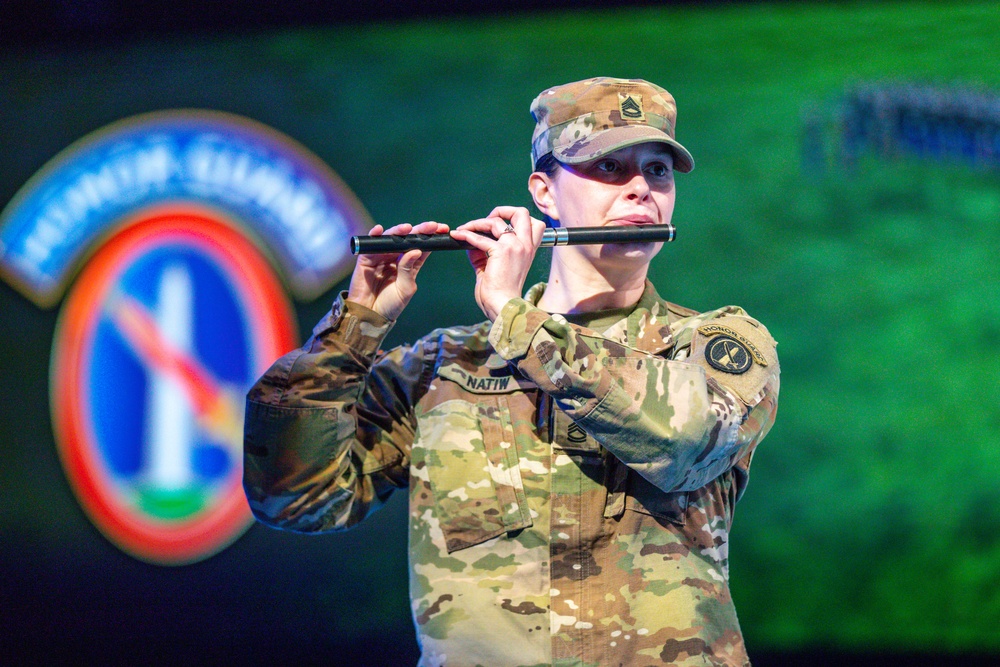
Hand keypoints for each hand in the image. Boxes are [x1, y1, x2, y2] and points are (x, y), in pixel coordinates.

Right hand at [347, 221, 448, 320]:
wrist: (371, 315)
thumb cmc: (391, 305)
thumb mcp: (405, 288)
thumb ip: (409, 269)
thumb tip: (416, 250)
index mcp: (409, 264)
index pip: (422, 247)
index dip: (431, 237)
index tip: (442, 229)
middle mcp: (396, 257)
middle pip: (408, 239)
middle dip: (420, 230)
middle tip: (431, 226)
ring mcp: (381, 256)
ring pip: (390, 238)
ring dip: (398, 231)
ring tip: (407, 228)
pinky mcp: (366, 258)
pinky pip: (370, 244)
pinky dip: (374, 235)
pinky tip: (379, 230)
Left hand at [450, 206, 545, 320]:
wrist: (503, 306)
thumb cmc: (501, 293)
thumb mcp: (494, 268)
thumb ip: (484, 253)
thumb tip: (469, 241)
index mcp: (528, 250)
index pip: (534, 224)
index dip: (515, 219)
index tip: (497, 226)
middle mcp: (525, 245)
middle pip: (522, 213)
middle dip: (502, 210)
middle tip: (486, 220)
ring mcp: (514, 247)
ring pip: (496, 220)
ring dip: (477, 223)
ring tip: (464, 230)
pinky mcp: (501, 252)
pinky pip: (480, 237)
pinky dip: (466, 234)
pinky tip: (457, 236)